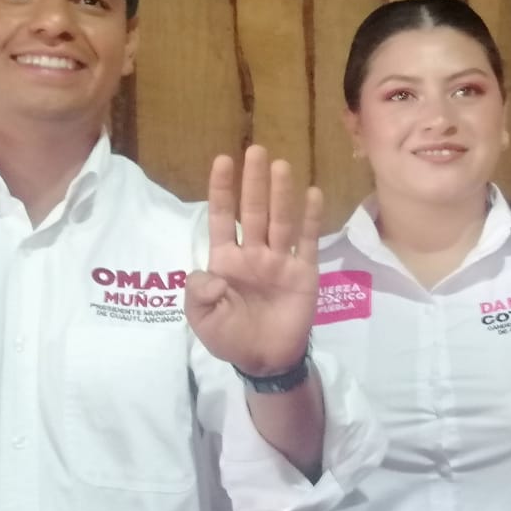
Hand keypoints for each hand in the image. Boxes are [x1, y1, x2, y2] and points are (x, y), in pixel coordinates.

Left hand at [186, 145, 321, 375]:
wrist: (265, 361)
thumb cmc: (230, 337)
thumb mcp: (202, 319)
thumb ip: (198, 295)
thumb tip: (205, 274)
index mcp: (225, 260)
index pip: (222, 217)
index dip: (222, 190)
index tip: (223, 160)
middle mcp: (253, 252)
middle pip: (253, 211)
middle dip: (253, 182)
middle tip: (256, 149)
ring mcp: (280, 260)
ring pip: (280, 220)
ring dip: (280, 194)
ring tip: (280, 165)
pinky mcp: (303, 272)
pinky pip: (307, 242)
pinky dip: (310, 218)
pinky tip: (312, 193)